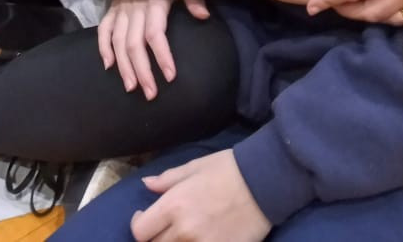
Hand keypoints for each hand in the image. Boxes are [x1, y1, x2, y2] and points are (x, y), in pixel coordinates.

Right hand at [98, 0, 209, 100]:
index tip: (171, 76)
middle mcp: (134, 7)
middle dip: (142, 71)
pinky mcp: (112, 8)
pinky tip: (108, 65)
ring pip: (118, 41)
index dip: (162, 55)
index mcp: (154, 2)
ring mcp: (121, 8)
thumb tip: (204, 16)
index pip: (155, 33)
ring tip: (131, 88)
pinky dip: (103, 47)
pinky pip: (104, 29)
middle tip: (150, 94)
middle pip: (135, 44)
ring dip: (123, 66)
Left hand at [132, 150, 269, 241]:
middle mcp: (184, 231)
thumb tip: (146, 185)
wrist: (264, 183)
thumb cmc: (227, 169)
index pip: (140, 231)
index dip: (138, 225)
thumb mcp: (194, 167)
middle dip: (154, 237)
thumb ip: (167, 180)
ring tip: (180, 234)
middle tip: (163, 228)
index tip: (143, 218)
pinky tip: (198, 240)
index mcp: (174, 206)